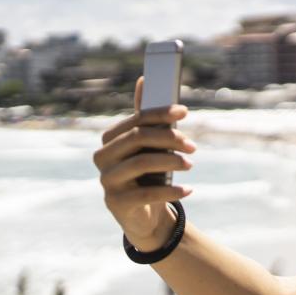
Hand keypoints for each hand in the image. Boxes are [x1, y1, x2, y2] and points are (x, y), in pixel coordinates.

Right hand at [93, 76, 197, 250]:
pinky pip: (146, 193)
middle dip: (169, 138)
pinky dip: (172, 191)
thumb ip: (146, 117)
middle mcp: (103, 158)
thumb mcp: (149, 146)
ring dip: (172, 161)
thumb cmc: (148, 174)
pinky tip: (188, 190)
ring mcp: (107, 181)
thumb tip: (144, 79)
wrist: (144, 215)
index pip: (136, 120)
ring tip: (190, 165)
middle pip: (138, 138)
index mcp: (110, 139)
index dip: (161, 114)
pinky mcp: (116, 203)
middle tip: (193, 146)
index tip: (184, 112)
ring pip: (141, 163)